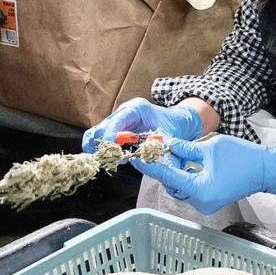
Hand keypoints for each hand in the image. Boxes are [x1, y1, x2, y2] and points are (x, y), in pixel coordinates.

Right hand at [82, 97, 201, 153]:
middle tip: (111, 160)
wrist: (177, 120)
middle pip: (101, 127)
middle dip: (103, 146)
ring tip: (110, 161)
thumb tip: (161, 166)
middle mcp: (124, 112)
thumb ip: (164, 150)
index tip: (113, 152)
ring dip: (101, 150)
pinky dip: (105, 150)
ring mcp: (119, 119)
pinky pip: (104, 139)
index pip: (116, 121)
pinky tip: (113, 159)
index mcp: (136, 108)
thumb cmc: (173, 125)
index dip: (111, 137)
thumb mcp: (170, 137)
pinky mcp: (117, 128)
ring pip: (98, 134)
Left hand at [132, 135, 275, 214]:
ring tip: (175, 155)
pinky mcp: (211, 202)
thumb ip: (186, 149)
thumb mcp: (210, 147)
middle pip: (172, 186)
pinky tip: (188, 165)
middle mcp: (201, 202)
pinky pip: (191, 191)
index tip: (137, 158)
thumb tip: (169, 145)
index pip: (168, 177)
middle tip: (159, 152)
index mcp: (199, 189)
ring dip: (176, 174)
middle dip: (165, 169)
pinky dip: (186, 179)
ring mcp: (206, 204)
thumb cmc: (242, 157)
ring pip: (180, 189)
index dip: (151, 166)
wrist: (265, 170)